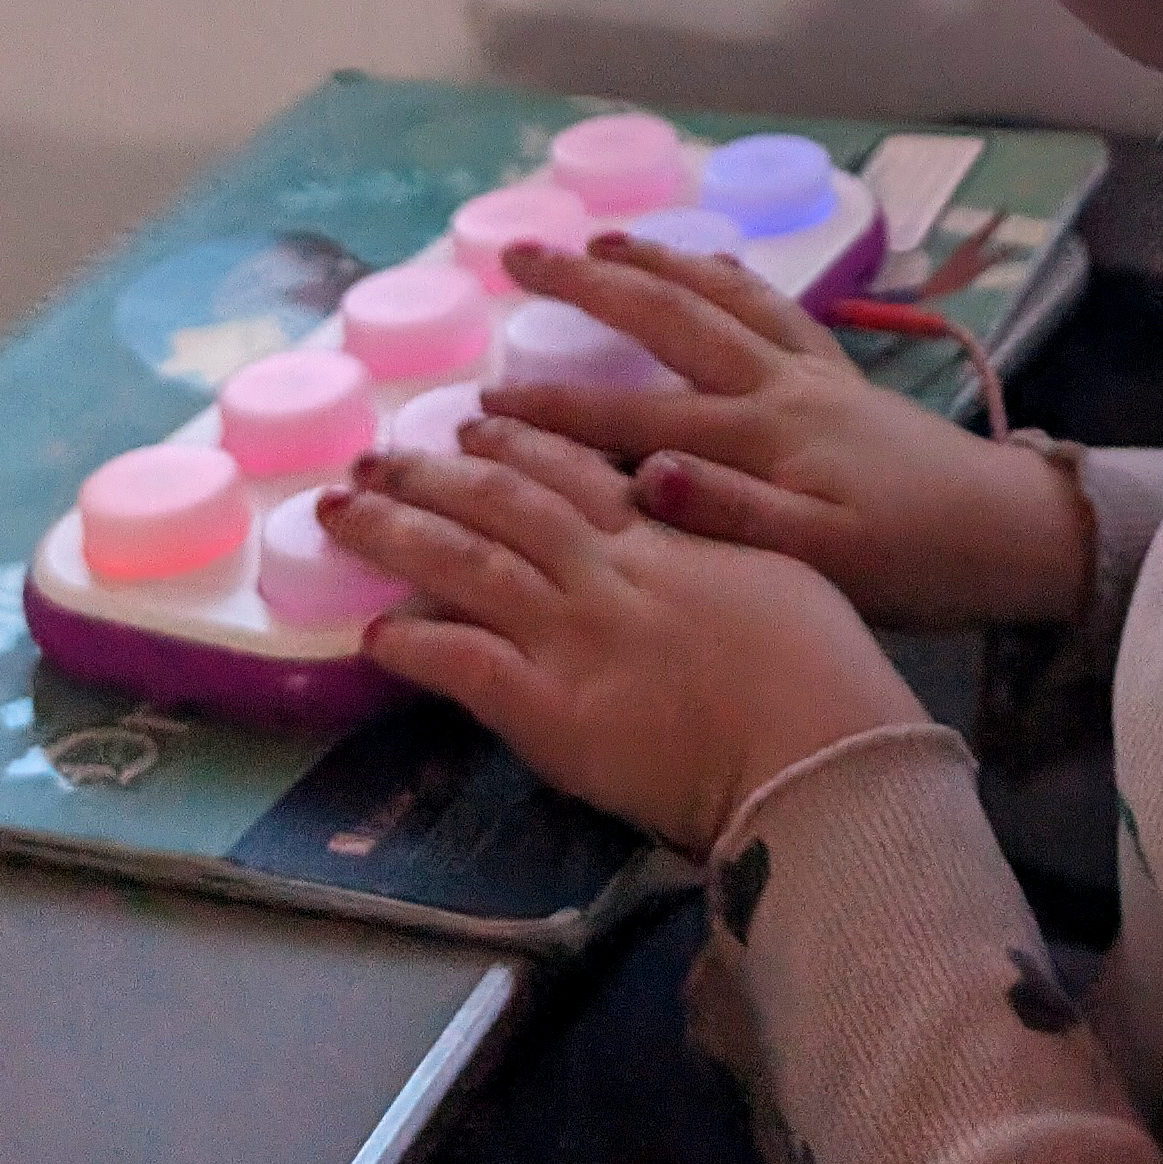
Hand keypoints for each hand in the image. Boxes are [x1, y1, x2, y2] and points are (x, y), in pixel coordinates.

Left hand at [315, 427, 922, 855]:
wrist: (817, 744)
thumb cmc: (822, 665)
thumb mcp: (780, 567)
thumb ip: (717, 532)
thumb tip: (675, 496)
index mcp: (664, 538)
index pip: (575, 471)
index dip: (520, 440)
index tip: (476, 419)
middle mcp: (606, 574)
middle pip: (504, 503)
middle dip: (433, 472)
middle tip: (374, 453)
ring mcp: (572, 638)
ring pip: (467, 566)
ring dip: (397, 533)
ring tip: (340, 512)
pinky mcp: (549, 711)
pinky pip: (464, 666)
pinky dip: (415, 647)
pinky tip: (372, 636)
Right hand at [479, 237, 1094, 632]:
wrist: (1010, 534)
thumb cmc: (914, 564)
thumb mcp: (822, 560)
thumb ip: (732, 517)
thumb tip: (647, 475)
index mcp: (763, 438)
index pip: (636, 420)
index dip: (555, 414)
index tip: (478, 406)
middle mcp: (780, 386)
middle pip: (672, 319)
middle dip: (592, 285)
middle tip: (523, 254)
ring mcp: (813, 370)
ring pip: (722, 295)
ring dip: (659, 263)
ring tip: (602, 241)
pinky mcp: (842, 372)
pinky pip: (773, 303)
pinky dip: (730, 276)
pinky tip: (709, 268)